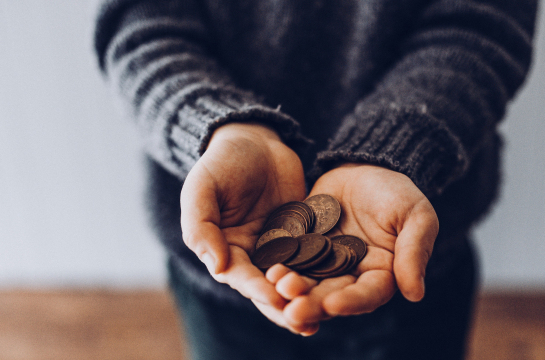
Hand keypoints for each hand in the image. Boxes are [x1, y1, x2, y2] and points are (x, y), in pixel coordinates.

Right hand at [180, 122, 309, 330]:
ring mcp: (280, 246)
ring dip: (307, 296)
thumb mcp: (202, 188)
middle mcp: (252, 255)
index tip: (275, 297)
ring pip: (294, 277)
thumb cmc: (222, 162)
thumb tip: (218, 266)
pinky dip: (324, 271)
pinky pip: (314, 255)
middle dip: (285, 304)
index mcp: (224, 249)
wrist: (254, 139)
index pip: (240, 276)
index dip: (256, 288)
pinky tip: (343, 283)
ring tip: (325, 313)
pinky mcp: (303, 235)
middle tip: (305, 320)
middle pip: (268, 286)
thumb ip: (202, 226)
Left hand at [278, 163, 438, 330]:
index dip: (351, 302)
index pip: (367, 294)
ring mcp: (322, 262)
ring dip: (291, 289)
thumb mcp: (416, 216)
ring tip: (277, 287)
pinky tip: (266, 269)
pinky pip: (288, 258)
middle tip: (292, 311)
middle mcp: (349, 275)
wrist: (363, 166)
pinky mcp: (301, 246)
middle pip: (331, 295)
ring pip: (306, 282)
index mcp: (381, 274)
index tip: (333, 304)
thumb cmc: (397, 192)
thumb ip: (414, 252)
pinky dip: (278, 265)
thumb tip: (415, 294)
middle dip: (312, 304)